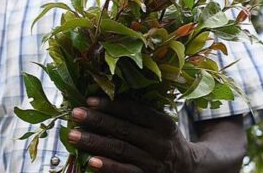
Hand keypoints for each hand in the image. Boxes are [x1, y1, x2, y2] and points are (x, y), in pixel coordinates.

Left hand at [68, 97, 202, 172]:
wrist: (188, 169)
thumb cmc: (166, 139)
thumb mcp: (161, 123)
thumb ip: (140, 112)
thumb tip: (107, 96)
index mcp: (163, 123)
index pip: (134, 111)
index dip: (111, 105)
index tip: (89, 100)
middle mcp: (160, 143)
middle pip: (124, 129)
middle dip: (97, 120)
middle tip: (75, 113)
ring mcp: (154, 164)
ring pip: (120, 150)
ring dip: (95, 142)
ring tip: (74, 135)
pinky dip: (108, 167)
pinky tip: (91, 161)